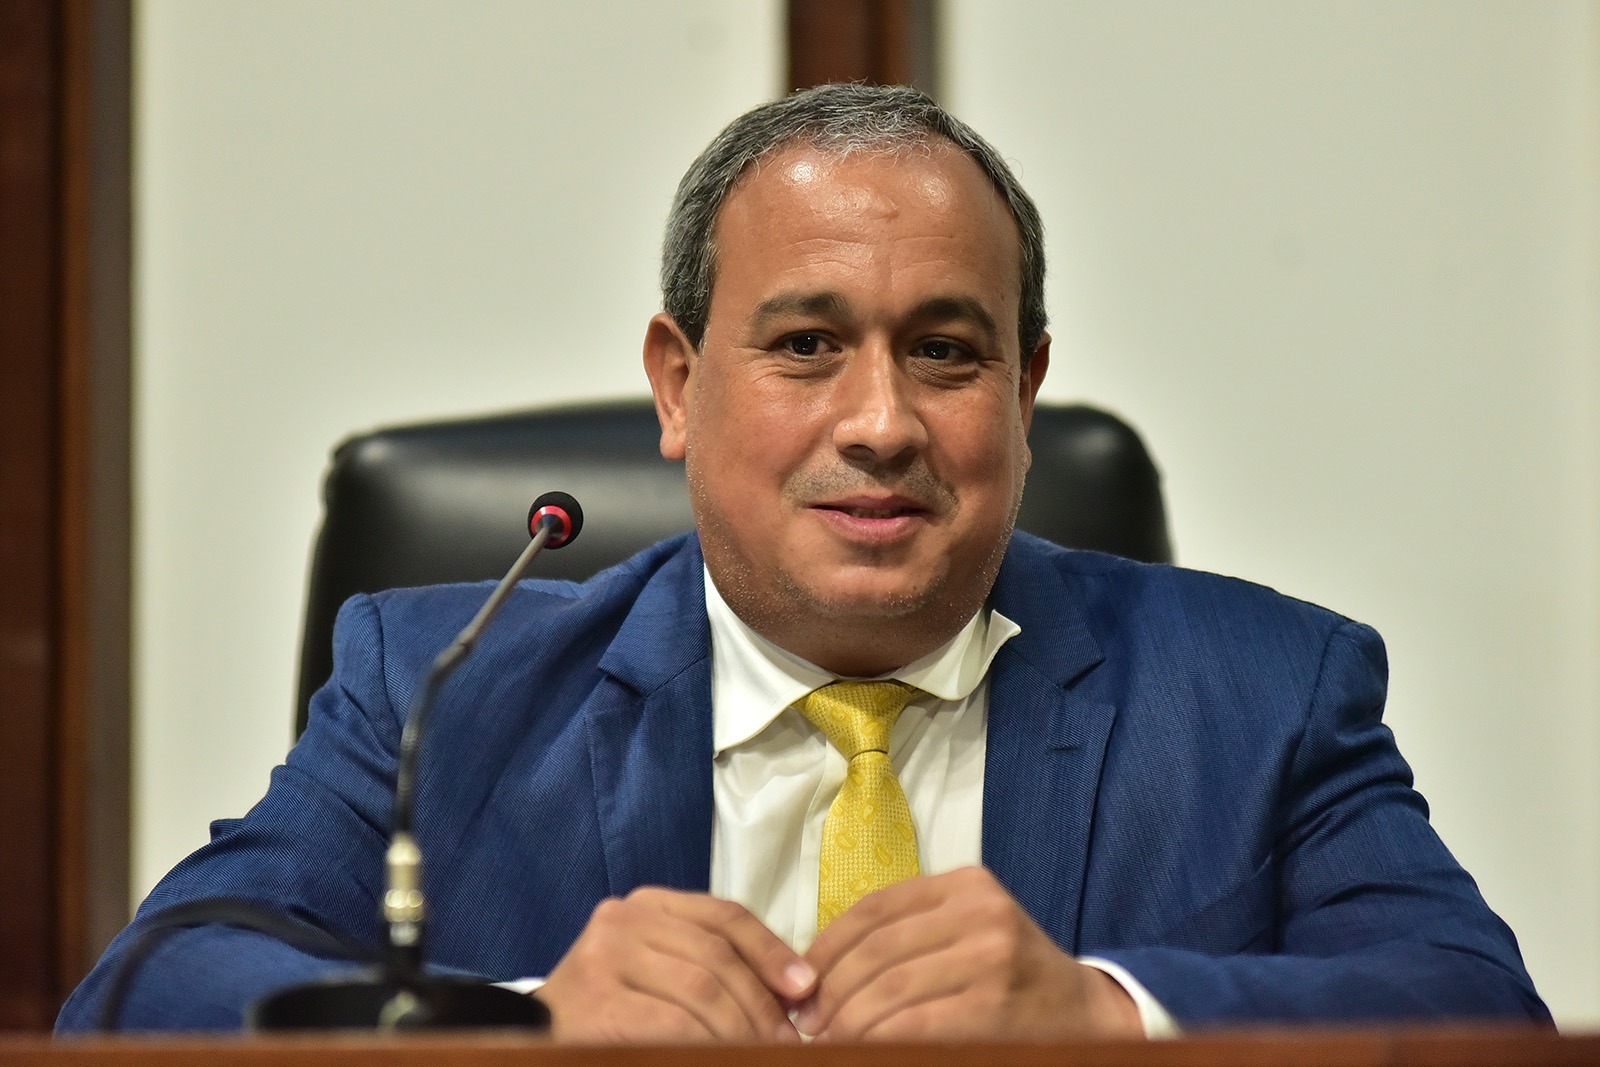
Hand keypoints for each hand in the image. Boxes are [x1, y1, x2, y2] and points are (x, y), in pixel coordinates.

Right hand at [537, 887, 816, 1042]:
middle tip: (786, 1043)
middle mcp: (622, 918)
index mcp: (646, 905)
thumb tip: (794, 990)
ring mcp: (604, 955)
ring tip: (759, 1055)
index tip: (806, 989)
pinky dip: (707, 1046)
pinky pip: (674, 1025)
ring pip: (702, 991)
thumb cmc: (610, 1012)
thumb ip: (713, 967)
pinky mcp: (596, 1000)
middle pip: (718, 957)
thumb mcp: (660, 973)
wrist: (536, 1039)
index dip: (772, 952)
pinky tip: (720, 1057)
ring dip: (742, 1032)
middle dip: (762, 1005)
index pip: (724, 916)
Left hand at [796, 866, 1142, 1041]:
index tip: (799, 985)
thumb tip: (819, 971)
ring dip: (848, 1024)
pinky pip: (915, 1026)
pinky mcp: (994, 1005)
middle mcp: (979, 911)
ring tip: (830, 1043)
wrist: (1088, 1013)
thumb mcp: (969, 932)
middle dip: (832, 994)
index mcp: (965, 885)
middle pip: (876, 952)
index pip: (873, 910)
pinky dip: (880, 1042)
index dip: (825, 949)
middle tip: (809, 1026)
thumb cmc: (1013, 976)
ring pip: (889, 990)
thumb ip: (910, 935)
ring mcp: (990, 956)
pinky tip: (865, 1052)